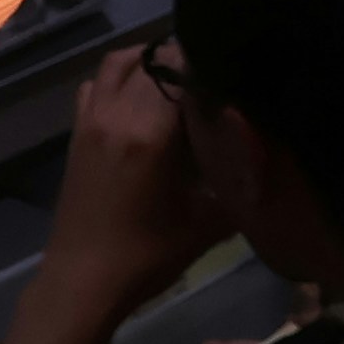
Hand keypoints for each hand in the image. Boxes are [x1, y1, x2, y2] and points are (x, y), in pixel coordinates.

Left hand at [45, 45, 224, 317]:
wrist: (82, 283)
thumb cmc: (146, 257)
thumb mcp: (207, 226)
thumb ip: (239, 187)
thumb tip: (266, 160)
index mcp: (151, 132)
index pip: (184, 69)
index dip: (213, 66)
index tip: (235, 79)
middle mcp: (118, 114)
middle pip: (154, 60)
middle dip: (186, 62)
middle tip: (213, 81)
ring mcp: (92, 120)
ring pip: (120, 62)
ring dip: (150, 61)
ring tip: (178, 81)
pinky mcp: (77, 133)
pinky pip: (97, 85)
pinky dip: (120, 80)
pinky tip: (140, 103)